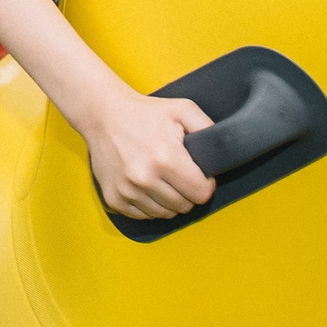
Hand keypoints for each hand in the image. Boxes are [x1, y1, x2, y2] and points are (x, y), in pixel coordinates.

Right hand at [82, 90, 217, 220]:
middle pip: (184, 206)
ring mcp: (127, 191)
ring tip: (161, 177)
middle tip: (178, 173)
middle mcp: (144, 178)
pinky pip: (143, 216)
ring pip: (165, 214)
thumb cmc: (146, 112)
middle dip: (187, 192)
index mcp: (165, 158)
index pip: (201, 193)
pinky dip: (149, 205)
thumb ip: (209, 130)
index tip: (197, 173)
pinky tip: (146, 185)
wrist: (103, 114)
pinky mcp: (114, 199)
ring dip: (168, 200)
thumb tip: (223, 155)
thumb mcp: (183, 110)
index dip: (205, 184)